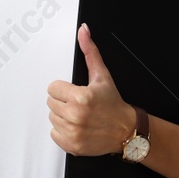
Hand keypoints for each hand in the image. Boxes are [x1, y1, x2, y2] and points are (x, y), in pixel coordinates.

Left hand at [46, 23, 136, 156]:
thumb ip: (90, 52)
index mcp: (81, 97)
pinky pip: (54, 134)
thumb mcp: (102, 76)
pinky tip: (78, 127)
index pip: (52, 88)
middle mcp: (75, 116)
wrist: (127, 131)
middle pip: (50, 102)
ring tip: (80, 115)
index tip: (76, 93)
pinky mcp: (71, 145)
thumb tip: (83, 31)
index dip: (64, 89)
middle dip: (63, 102)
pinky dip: (63, 131)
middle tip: (80, 104)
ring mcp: (73, 132)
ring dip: (63, 116)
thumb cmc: (113, 104)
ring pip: (52, 117)